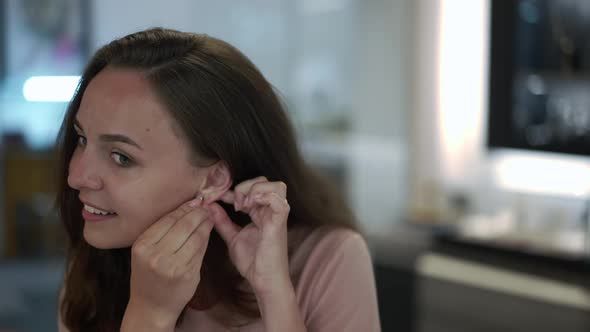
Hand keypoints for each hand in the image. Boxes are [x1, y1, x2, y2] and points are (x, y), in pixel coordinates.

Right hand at [126, 197, 212, 327]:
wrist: (151, 306)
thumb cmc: (148, 275)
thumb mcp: (146, 251)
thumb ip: (162, 231)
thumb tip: (187, 206)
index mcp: (142, 245)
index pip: (168, 219)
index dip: (184, 208)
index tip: (195, 200)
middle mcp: (156, 255)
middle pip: (183, 225)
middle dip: (198, 213)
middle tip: (206, 205)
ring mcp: (173, 266)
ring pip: (195, 236)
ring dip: (205, 224)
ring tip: (209, 216)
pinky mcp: (188, 274)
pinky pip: (201, 250)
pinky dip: (206, 238)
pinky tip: (208, 231)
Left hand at [209, 176, 290, 296]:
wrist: (264, 281)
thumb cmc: (253, 262)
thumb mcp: (232, 237)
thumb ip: (222, 222)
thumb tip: (210, 206)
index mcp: (260, 213)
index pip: (250, 189)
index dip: (233, 189)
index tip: (217, 197)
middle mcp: (270, 211)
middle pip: (265, 181)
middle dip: (246, 186)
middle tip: (235, 204)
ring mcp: (276, 216)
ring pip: (276, 186)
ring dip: (257, 189)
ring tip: (244, 204)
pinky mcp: (279, 223)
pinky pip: (279, 200)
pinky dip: (265, 197)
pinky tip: (250, 206)